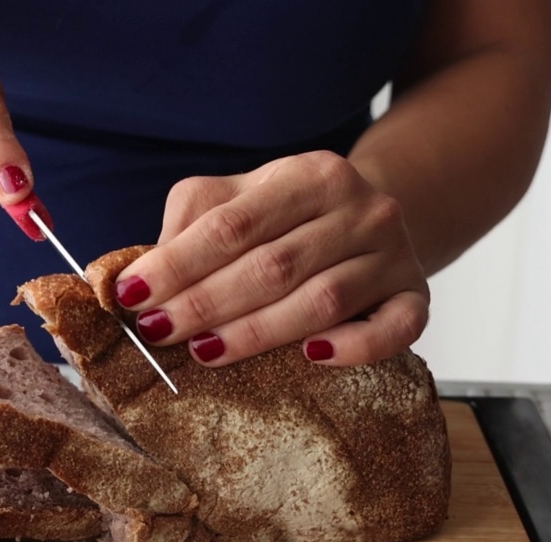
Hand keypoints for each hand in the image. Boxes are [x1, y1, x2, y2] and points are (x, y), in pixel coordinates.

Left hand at [114, 151, 428, 366]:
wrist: (374, 219)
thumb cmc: (290, 218)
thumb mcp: (240, 199)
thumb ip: (194, 223)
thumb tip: (141, 273)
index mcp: (310, 175)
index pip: (234, 224)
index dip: (180, 263)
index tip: (134, 294)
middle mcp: (361, 209)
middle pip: (273, 265)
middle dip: (206, 303)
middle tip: (159, 331)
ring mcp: (394, 254)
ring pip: (321, 301)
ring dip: (257, 332)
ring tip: (205, 351)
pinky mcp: (416, 297)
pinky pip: (395, 329)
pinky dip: (354, 347)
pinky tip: (311, 357)